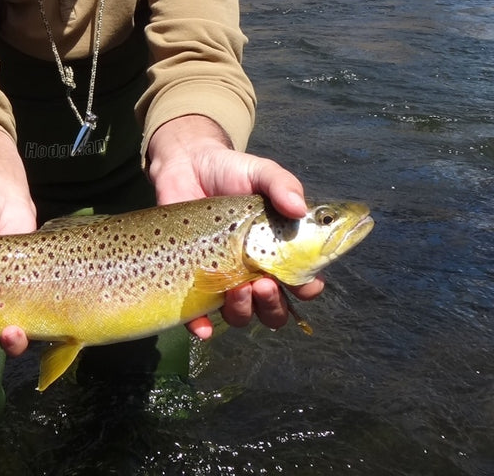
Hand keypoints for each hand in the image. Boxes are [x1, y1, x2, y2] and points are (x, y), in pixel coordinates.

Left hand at [146, 115, 324, 336]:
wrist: (185, 166)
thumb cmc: (229, 171)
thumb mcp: (260, 172)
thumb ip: (282, 185)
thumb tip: (299, 208)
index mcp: (277, 250)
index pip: (301, 281)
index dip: (307, 288)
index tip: (305, 283)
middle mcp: (253, 271)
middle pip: (273, 309)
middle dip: (274, 304)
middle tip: (264, 283)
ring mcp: (223, 278)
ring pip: (241, 315)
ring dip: (244, 310)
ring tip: (238, 288)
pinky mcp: (192, 281)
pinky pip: (198, 317)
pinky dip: (203, 327)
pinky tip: (204, 327)